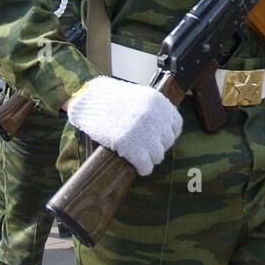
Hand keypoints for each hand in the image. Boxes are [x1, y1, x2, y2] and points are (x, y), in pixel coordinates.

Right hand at [65, 76, 183, 175]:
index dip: (168, 134)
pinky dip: (143, 168)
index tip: (160, 138)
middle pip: (167, 142)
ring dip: (150, 158)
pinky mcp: (131, 147)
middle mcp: (155, 118)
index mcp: (158, 102)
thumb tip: (162, 129)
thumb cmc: (110, 98)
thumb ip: (152, 110)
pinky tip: (139, 167)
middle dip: (157, 146)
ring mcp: (144, 133)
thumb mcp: (137, 96)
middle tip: (147, 148)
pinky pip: (146, 165)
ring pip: (158, 155)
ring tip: (141, 157)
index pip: (176, 125)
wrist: (89, 101)